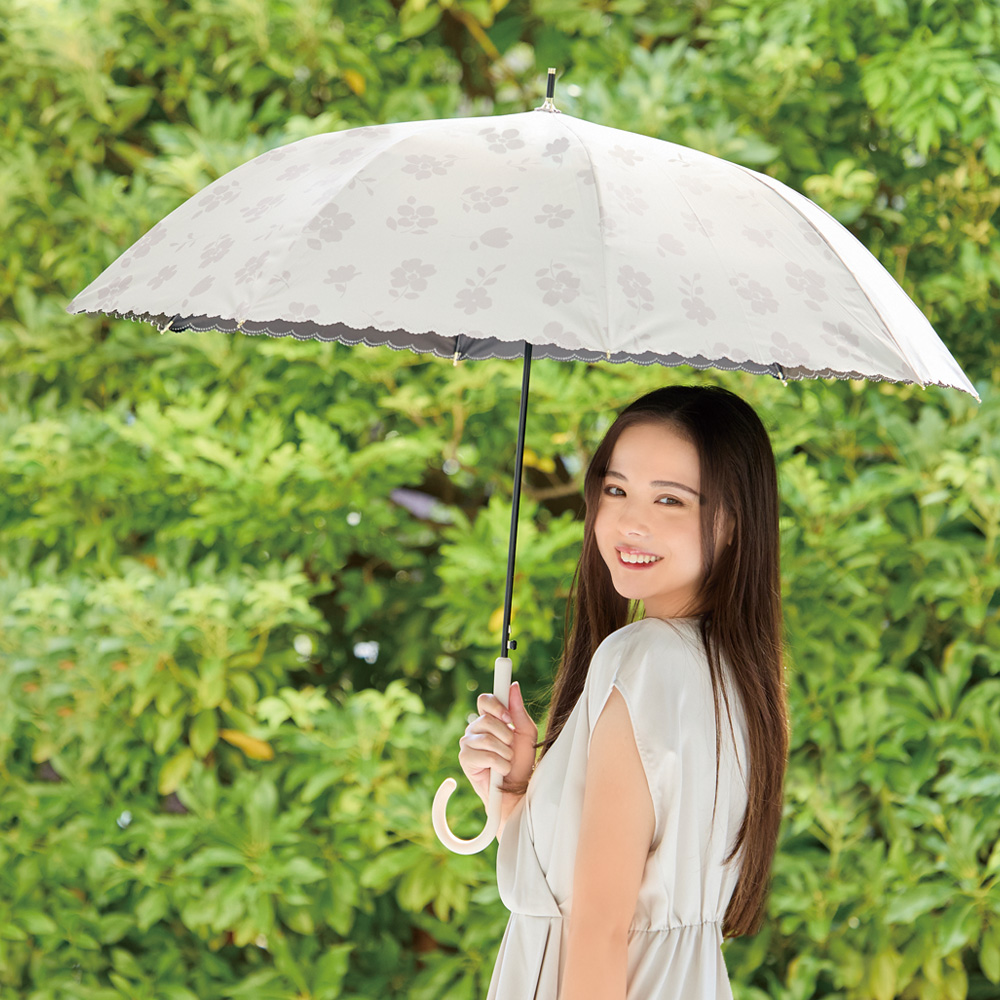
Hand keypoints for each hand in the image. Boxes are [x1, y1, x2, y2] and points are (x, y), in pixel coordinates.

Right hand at [458, 682, 537, 805]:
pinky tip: (500, 770)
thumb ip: (518, 711)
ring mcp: (467, 743)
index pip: (485, 700)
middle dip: (505, 734)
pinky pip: (484, 755)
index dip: (496, 705)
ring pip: (487, 738)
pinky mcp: (465, 759)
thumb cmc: (521, 761)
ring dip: (505, 752)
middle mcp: (475, 728)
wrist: (516, 788)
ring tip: (507, 760)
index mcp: (489, 718)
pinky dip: (499, 764)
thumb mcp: (525, 733)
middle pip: (486, 719)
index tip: (508, 717)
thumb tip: (513, 685)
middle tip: (511, 746)